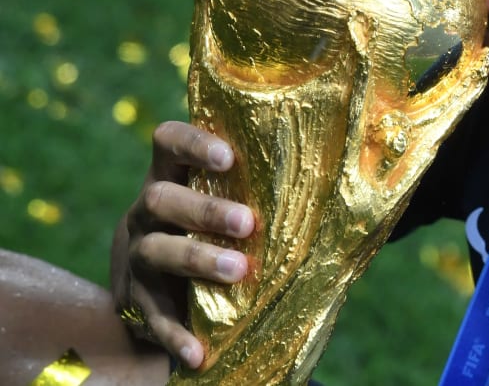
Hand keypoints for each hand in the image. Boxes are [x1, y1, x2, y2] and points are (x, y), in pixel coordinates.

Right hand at [110, 121, 255, 368]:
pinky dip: (177, 335)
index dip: (193, 144)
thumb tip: (348, 182)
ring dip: (199, 260)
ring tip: (239, 271)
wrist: (143, 287)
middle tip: (248, 223)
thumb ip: (261, 189)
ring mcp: (135, 256)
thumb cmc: (206, 230)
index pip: (168, 141)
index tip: (229, 156)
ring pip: (157, 251)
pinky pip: (153, 319)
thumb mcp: (218, 201)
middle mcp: (146, 212)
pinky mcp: (134, 303)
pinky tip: (199, 353)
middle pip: (162, 199)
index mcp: (170, 176)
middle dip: (206, 210)